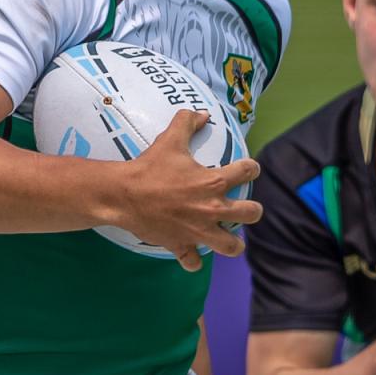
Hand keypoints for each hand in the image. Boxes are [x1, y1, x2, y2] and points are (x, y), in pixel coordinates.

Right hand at [115, 110, 261, 271]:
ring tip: (232, 240)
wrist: (123, 194)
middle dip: (252, 210)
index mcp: (214, 181)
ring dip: (233, 243)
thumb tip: (203, 113)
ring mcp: (198, 230)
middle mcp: (212, 208)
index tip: (249, 169)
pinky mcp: (181, 245)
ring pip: (230, 246)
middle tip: (245, 208)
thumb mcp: (170, 139)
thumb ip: (188, 123)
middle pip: (250, 213)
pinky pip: (193, 261)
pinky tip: (193, 257)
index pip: (248, 171)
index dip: (251, 168)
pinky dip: (193, 261)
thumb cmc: (150, 167)